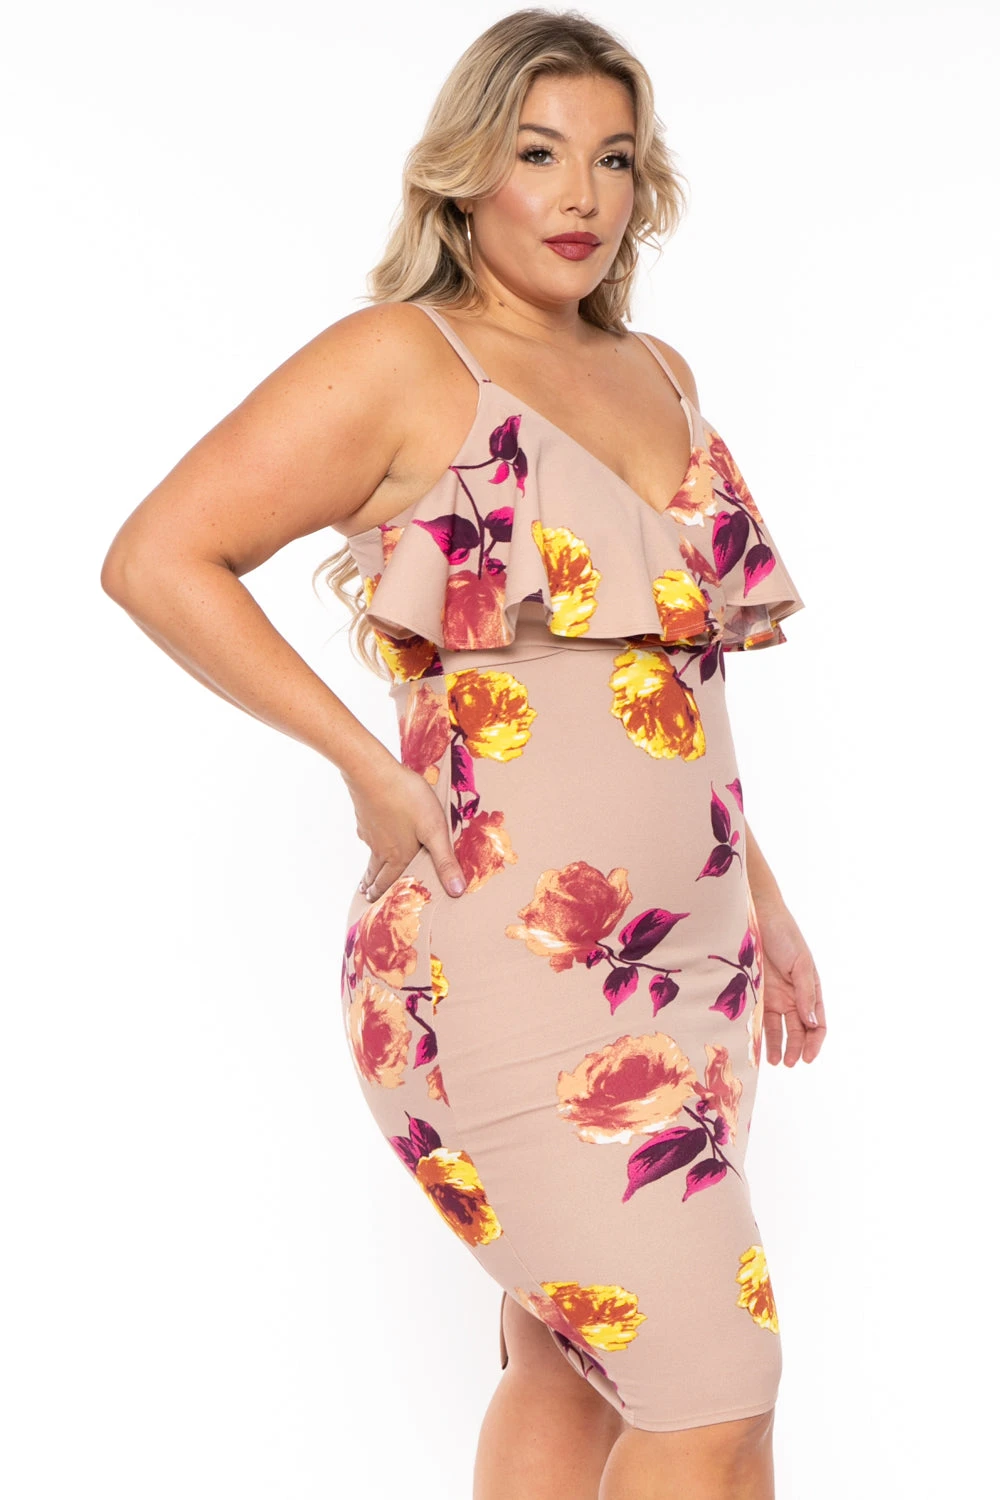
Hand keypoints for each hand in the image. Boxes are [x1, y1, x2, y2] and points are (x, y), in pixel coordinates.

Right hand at [344, 760, 466, 902]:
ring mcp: (370, 831)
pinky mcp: (364, 814)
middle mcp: (381, 848)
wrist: (373, 773)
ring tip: (364, 876)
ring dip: (368, 868)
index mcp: (398, 856)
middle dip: (372, 885)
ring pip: (369, 854)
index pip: (390, 881)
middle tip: (365, 895)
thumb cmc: (408, 800)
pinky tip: (370, 833)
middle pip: (375, 872)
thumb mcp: (435, 831)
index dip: (383, 894)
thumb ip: (445, 861)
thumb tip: (457, 892)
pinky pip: (366, 833)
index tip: (373, 903)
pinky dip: (367, 840)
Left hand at [754, 896, 825, 1066]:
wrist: (757, 916)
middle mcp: (794, 997)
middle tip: (790, 1063)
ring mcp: (774, 996)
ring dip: (779, 1045)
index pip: (817, 1023)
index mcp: (810, 990)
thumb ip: (805, 993)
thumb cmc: (785, 935)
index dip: (814, 1042)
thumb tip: (812, 1022)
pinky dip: (759, 1033)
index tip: (807, 1057)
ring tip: (776, 1061)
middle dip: (796, 1048)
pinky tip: (758, 1046)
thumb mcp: (801, 964)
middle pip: (799, 1030)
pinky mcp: (755, 993)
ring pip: (779, 1028)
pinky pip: (758, 1018)